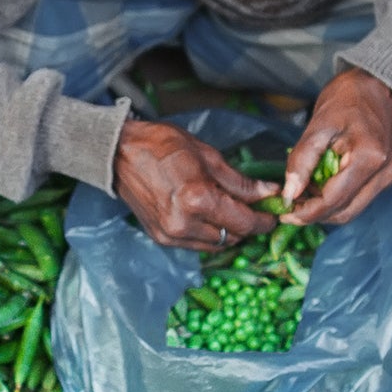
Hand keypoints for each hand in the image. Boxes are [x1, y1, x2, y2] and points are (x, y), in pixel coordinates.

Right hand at [115, 120, 273, 251]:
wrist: (119, 153)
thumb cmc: (162, 146)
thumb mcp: (208, 156)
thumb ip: (240, 182)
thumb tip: (268, 193)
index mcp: (198, 199)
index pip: (244, 222)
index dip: (263, 221)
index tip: (272, 215)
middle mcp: (184, 223)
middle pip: (232, 236)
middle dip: (247, 225)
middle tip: (255, 210)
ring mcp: (171, 234)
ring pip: (215, 244)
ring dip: (229, 232)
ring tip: (232, 213)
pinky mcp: (161, 238)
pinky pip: (196, 245)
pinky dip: (209, 235)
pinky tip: (210, 217)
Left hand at [283, 67, 391, 225]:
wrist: (377, 84)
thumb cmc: (346, 98)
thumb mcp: (318, 125)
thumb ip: (302, 160)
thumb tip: (290, 194)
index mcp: (369, 158)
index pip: (334, 200)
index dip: (307, 212)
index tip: (285, 213)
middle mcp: (384, 173)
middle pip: (345, 212)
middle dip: (315, 214)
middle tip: (290, 207)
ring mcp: (389, 176)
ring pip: (353, 209)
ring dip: (326, 209)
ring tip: (303, 196)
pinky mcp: (387, 175)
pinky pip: (359, 198)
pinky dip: (337, 199)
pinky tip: (320, 188)